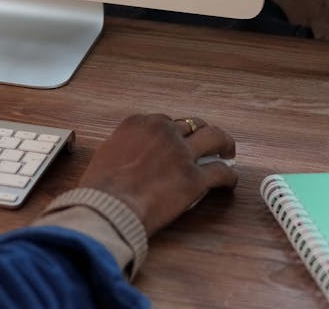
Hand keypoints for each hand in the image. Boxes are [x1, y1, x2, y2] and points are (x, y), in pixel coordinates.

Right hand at [77, 113, 236, 235]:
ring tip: (227, 153)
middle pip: (193, 124)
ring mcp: (181, 153)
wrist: (108, 207)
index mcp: (140, 123)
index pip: (166, 121)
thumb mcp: (108, 153)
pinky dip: (228, 177)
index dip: (176, 133)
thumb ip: (126, 146)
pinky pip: (221, 172)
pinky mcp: (195, 178)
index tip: (179, 141)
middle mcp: (163, 131)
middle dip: (201, 133)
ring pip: (214, 138)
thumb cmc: (100, 187)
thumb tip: (133, 155)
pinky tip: (228, 182)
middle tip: (209, 144)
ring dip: (224, 144)